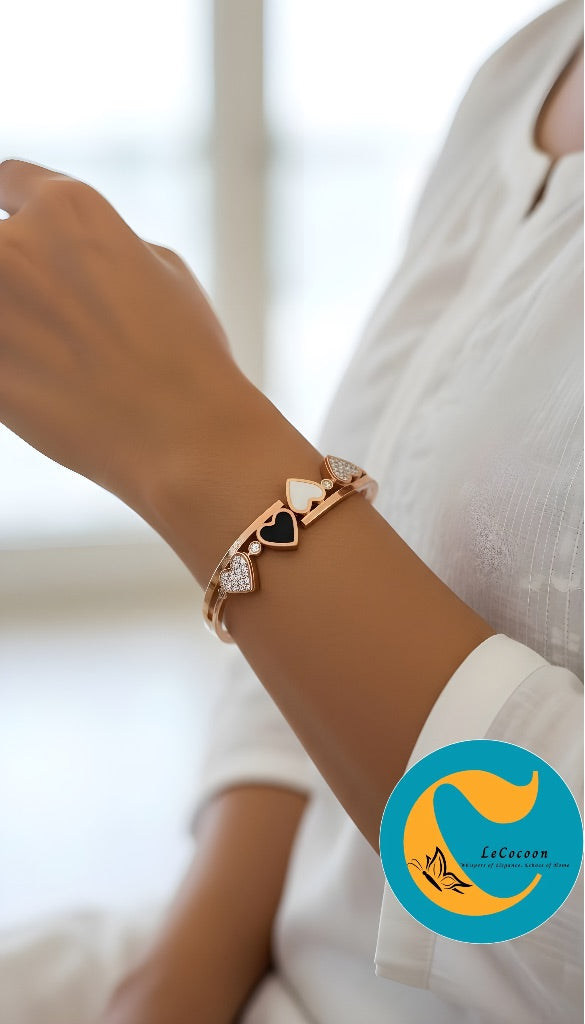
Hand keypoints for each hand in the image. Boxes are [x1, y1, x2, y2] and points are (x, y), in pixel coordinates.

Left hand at [0, 159, 249, 516]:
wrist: (185, 437)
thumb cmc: (188, 358)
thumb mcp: (164, 272)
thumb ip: (108, 247)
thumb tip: (75, 256)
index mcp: (69, 207)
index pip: (8, 181)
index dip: (15, 209)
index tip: (21, 238)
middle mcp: (16, 243)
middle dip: (17, 279)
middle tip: (56, 323)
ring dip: (13, 326)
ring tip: (55, 361)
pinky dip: (9, 368)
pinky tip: (43, 388)